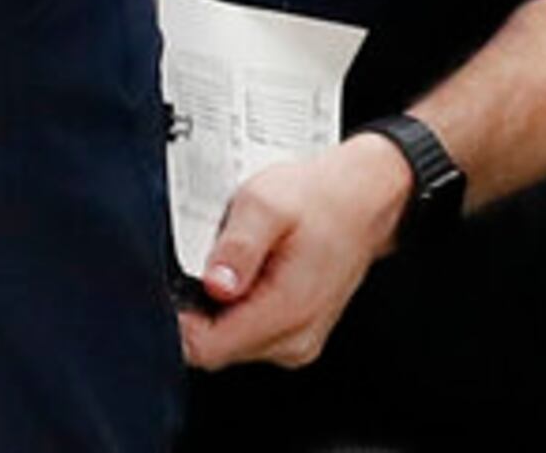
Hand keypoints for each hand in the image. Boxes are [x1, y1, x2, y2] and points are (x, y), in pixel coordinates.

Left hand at [176, 136, 414, 371]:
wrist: (365, 197)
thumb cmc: (323, 196)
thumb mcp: (268, 202)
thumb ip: (238, 246)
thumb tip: (214, 285)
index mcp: (288, 311)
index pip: (207, 349)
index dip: (179, 318)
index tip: (180, 281)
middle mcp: (295, 338)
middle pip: (215, 347)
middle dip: (203, 306)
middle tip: (219, 257)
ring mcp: (299, 340)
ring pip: (230, 342)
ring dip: (222, 305)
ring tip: (244, 259)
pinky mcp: (297, 334)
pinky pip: (249, 333)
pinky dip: (242, 305)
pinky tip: (256, 270)